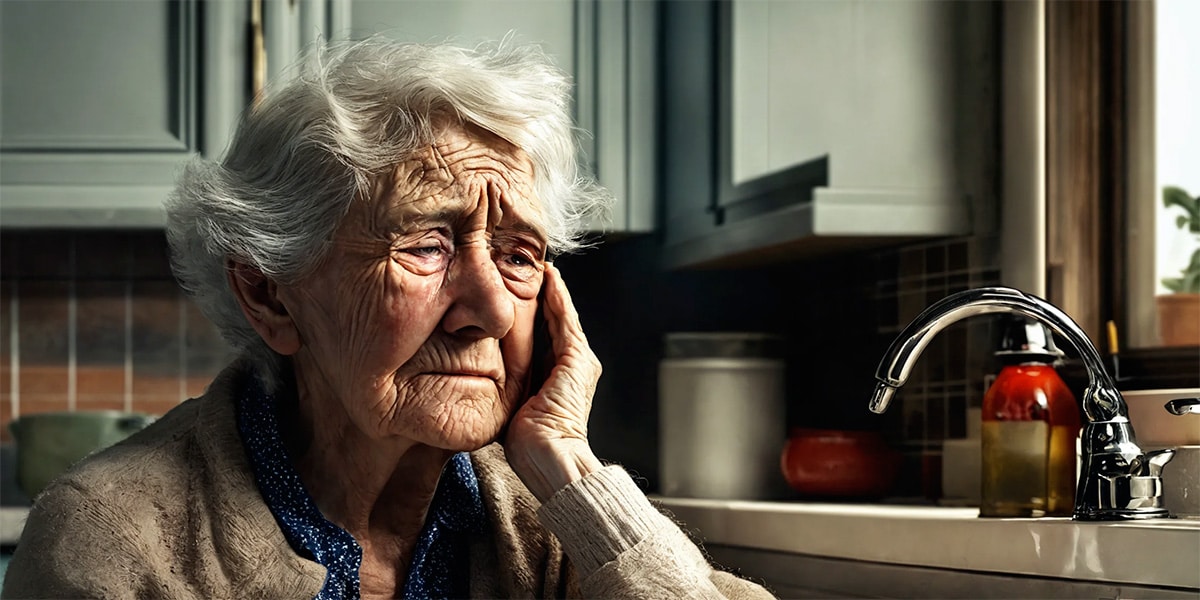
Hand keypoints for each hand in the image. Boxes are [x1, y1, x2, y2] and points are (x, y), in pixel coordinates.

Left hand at [504, 263, 603, 501]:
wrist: (554, 463)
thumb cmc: (530, 449)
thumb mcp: (509, 409)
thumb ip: (500, 390)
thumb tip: (470, 380)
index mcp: (556, 376)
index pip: (542, 333)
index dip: (530, 310)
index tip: (513, 288)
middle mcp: (571, 365)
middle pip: (552, 319)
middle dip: (539, 293)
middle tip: (524, 266)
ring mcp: (577, 361)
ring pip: (560, 314)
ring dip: (550, 288)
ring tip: (537, 263)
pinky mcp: (577, 360)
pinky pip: (564, 321)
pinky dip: (557, 298)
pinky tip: (548, 278)